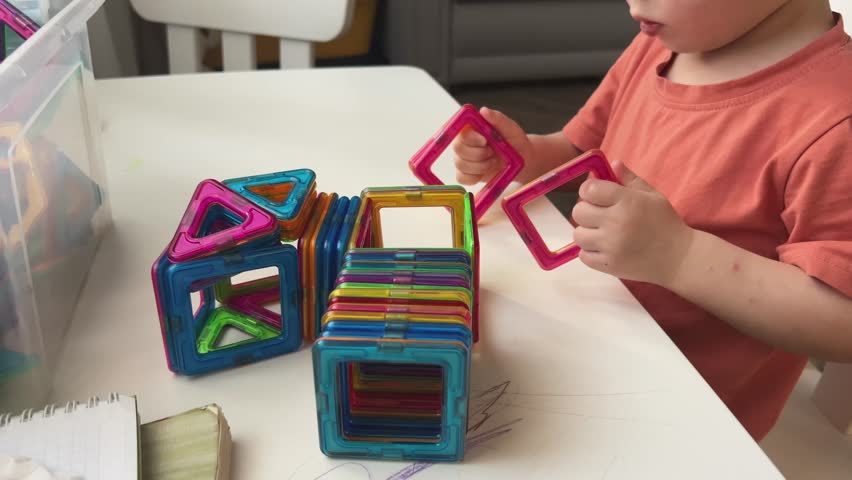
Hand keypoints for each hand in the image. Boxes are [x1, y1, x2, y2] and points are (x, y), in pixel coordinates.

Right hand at [452, 107, 532, 184]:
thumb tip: (484, 110)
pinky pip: (461, 178)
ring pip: (460, 164)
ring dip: (480, 166)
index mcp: (472, 128)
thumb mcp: (510, 128)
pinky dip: (475, 177)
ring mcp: (463, 158)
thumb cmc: (515, 141)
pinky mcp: (465, 173)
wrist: (522, 160)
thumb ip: (498, 118)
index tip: (485, 140)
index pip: (461, 130)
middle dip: (478, 153)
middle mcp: (464, 142)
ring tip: (492, 162)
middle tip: (492, 153)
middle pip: (458, 148)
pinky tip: (485, 172)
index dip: (471, 137)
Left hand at [571, 162, 694, 285]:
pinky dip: (590, 251)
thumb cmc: (665, 223)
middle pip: (578, 212)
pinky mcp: (608, 265)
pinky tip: (604, 247)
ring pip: (578, 234)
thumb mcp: (652, 196)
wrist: (679, 258)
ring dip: (587, 232)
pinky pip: (583, 256)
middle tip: (600, 215)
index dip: (589, 190)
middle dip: (586, 210)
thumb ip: (630, 179)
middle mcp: (615, 222)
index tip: (596, 195)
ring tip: (602, 232)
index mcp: (627, 201)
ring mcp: (610, 246)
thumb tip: (612, 163)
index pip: (588, 189)